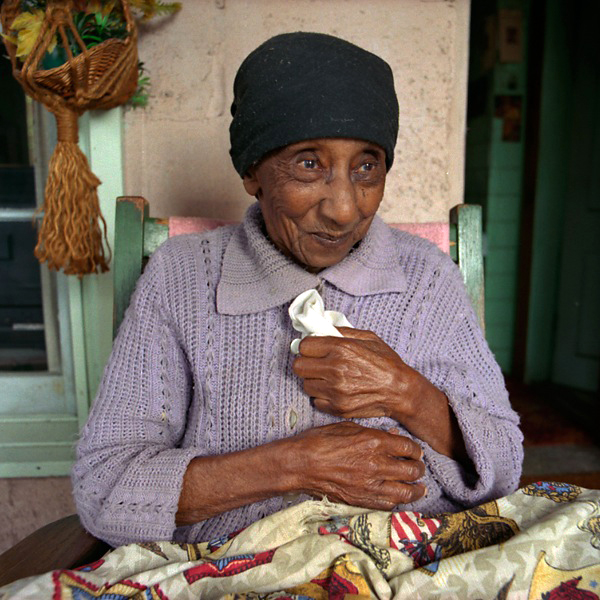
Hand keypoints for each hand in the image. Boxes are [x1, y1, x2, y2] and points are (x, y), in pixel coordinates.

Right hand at [290, 421, 425, 509]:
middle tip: (418, 468)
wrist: (300, 464)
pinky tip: (399, 497)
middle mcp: (377, 464)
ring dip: (416, 489)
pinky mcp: (362, 500)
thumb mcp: (347, 427)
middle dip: (419, 469)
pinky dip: (397, 501)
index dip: (416, 451)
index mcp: (374, 441)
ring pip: (406, 492)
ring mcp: (370, 485)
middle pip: (412, 470)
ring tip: (419, 487)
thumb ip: (374, 432)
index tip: (415, 452)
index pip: (409, 448)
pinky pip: (388, 504)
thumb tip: (394, 436)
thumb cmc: (320, 441)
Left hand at [293, 327, 419, 420]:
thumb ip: (342, 332)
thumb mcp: (368, 338)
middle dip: (306, 363)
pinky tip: (334, 391)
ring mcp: (335, 391)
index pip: (304, 346)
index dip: (308, 347)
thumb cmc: (387, 363)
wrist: (400, 391)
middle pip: (298, 366)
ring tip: (328, 378)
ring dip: (314, 381)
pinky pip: (315, 401)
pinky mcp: (337, 407)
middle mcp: (335, 369)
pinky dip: (322, 397)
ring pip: (305, 384)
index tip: (314, 349)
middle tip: (316, 364)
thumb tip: (322, 329)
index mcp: (341, 348)